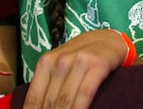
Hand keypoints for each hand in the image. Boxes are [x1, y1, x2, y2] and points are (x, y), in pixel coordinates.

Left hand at [22, 29, 136, 108]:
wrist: (109, 39)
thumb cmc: (82, 58)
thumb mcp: (60, 66)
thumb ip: (48, 86)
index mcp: (46, 63)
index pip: (33, 100)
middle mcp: (60, 61)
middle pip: (49, 104)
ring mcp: (79, 62)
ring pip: (64, 101)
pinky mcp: (97, 65)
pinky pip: (84, 94)